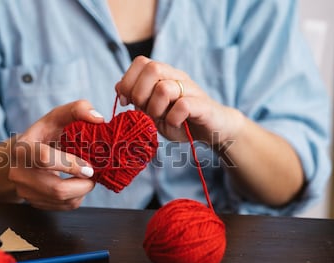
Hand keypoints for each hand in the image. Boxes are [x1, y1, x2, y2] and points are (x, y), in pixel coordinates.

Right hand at [8, 100, 104, 209]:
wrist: (25, 155)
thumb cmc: (44, 134)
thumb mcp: (57, 117)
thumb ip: (78, 109)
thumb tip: (98, 118)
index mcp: (23, 148)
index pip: (45, 158)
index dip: (71, 165)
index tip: (89, 167)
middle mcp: (19, 173)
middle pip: (56, 189)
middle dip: (82, 184)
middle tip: (93, 174)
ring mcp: (25, 191)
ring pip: (63, 200)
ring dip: (82, 190)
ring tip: (86, 177)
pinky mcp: (35, 203)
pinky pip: (64, 207)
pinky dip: (77, 197)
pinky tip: (76, 183)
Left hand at [115, 56, 242, 144]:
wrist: (213, 129)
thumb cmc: (180, 119)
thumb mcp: (153, 111)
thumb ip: (137, 98)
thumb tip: (119, 88)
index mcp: (164, 75)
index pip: (140, 62)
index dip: (127, 81)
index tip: (127, 103)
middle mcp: (177, 77)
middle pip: (151, 68)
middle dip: (139, 93)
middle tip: (144, 111)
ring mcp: (191, 89)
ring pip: (164, 88)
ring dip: (155, 109)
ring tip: (160, 119)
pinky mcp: (203, 105)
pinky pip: (183, 105)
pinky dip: (173, 118)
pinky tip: (175, 124)